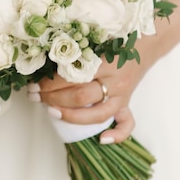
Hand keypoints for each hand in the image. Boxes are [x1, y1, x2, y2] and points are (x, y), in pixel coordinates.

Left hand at [32, 49, 153, 142]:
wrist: (145, 42)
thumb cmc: (115, 39)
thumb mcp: (94, 41)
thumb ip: (75, 52)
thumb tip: (43, 62)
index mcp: (105, 62)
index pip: (72, 77)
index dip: (49, 83)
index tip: (34, 84)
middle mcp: (114, 81)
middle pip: (80, 96)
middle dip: (52, 98)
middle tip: (35, 96)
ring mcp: (122, 95)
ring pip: (97, 114)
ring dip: (70, 116)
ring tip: (51, 111)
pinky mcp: (127, 104)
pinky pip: (127, 124)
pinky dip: (117, 135)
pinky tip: (101, 140)